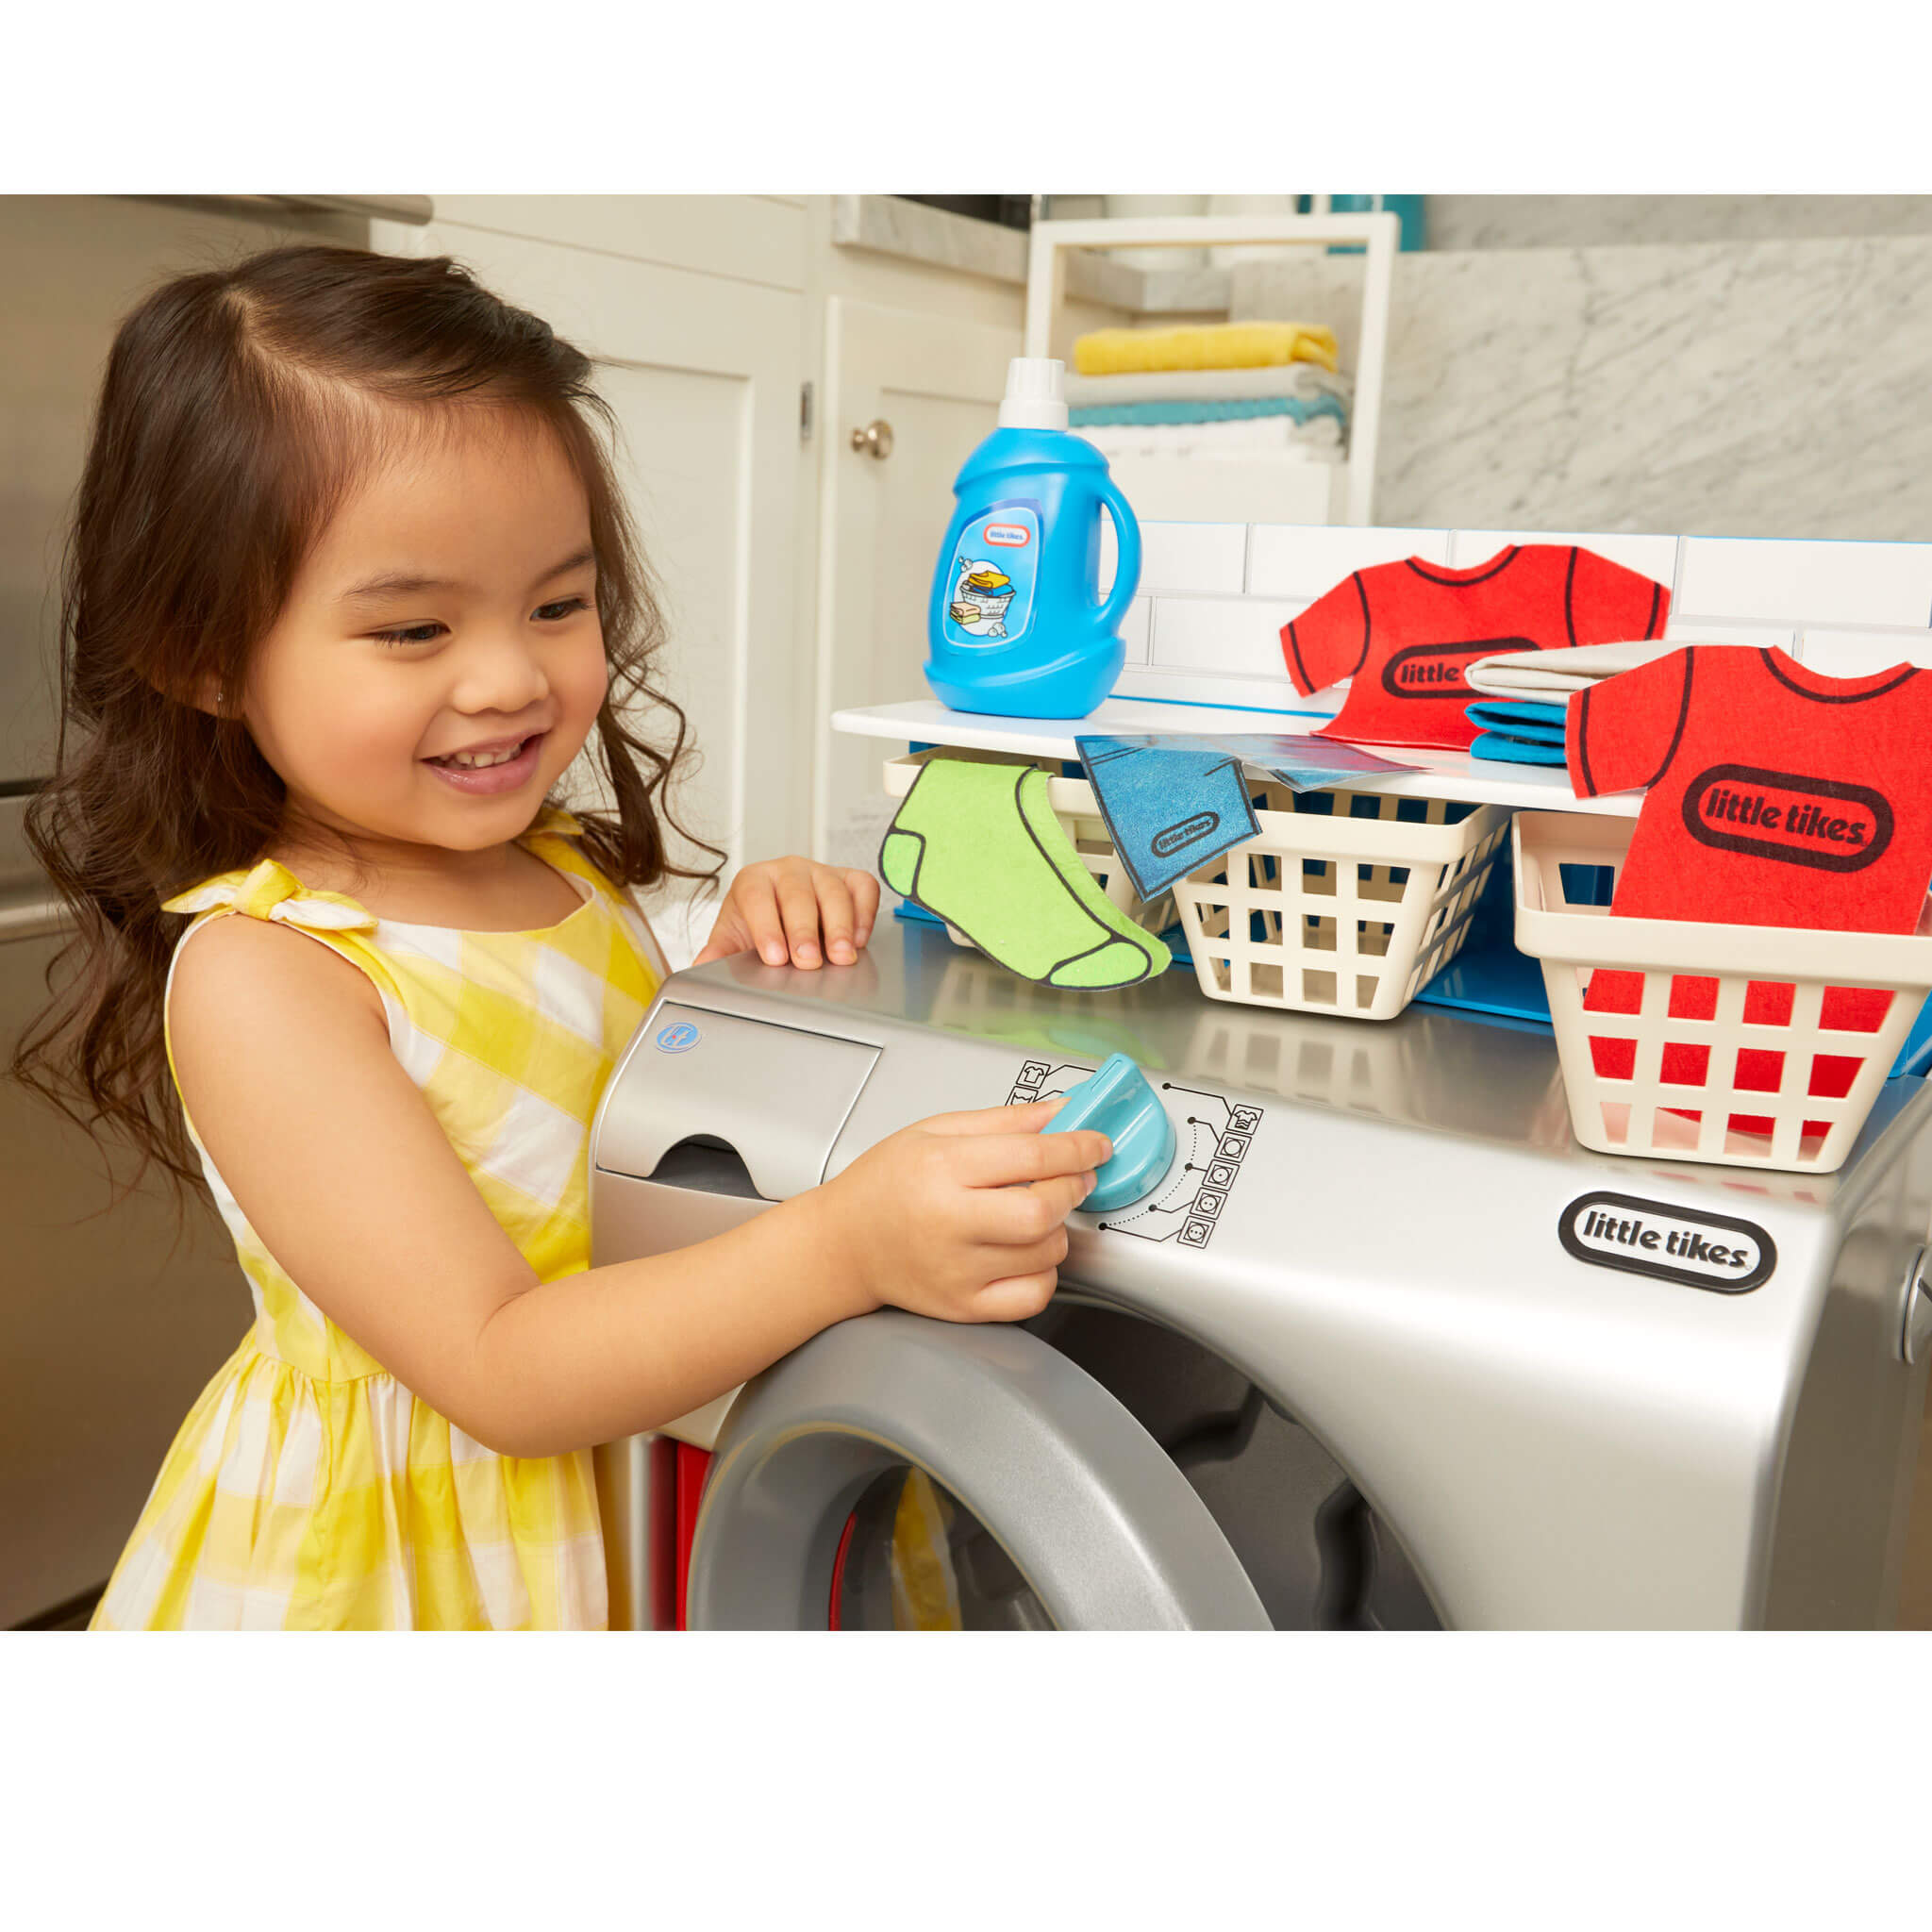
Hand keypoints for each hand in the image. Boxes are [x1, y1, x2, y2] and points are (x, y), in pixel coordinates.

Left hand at [694, 855, 881, 969]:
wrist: (783, 915)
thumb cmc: (758, 925)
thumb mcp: (734, 938)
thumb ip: (719, 953)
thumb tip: (702, 966)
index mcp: (754, 880)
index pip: (758, 897)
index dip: (766, 927)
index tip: (775, 957)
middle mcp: (788, 870)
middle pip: (798, 893)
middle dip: (804, 930)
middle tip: (808, 961)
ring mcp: (821, 872)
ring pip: (834, 890)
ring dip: (839, 926)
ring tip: (840, 957)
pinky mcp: (849, 879)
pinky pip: (863, 887)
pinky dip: (865, 912)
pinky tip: (858, 940)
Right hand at [811, 1100, 1112, 1324]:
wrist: (842, 1245)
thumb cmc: (882, 1186)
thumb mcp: (934, 1132)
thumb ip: (1004, 1121)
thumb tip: (1062, 1112)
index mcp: (941, 1169)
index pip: (1031, 1155)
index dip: (1078, 1147)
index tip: (1096, 1144)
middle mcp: (949, 1223)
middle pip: (1042, 1210)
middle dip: (1073, 1188)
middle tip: (1073, 1177)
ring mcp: (957, 1270)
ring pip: (1045, 1253)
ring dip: (1057, 1229)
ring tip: (1034, 1214)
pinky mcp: (963, 1306)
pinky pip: (1032, 1295)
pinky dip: (1044, 1273)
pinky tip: (1026, 1253)